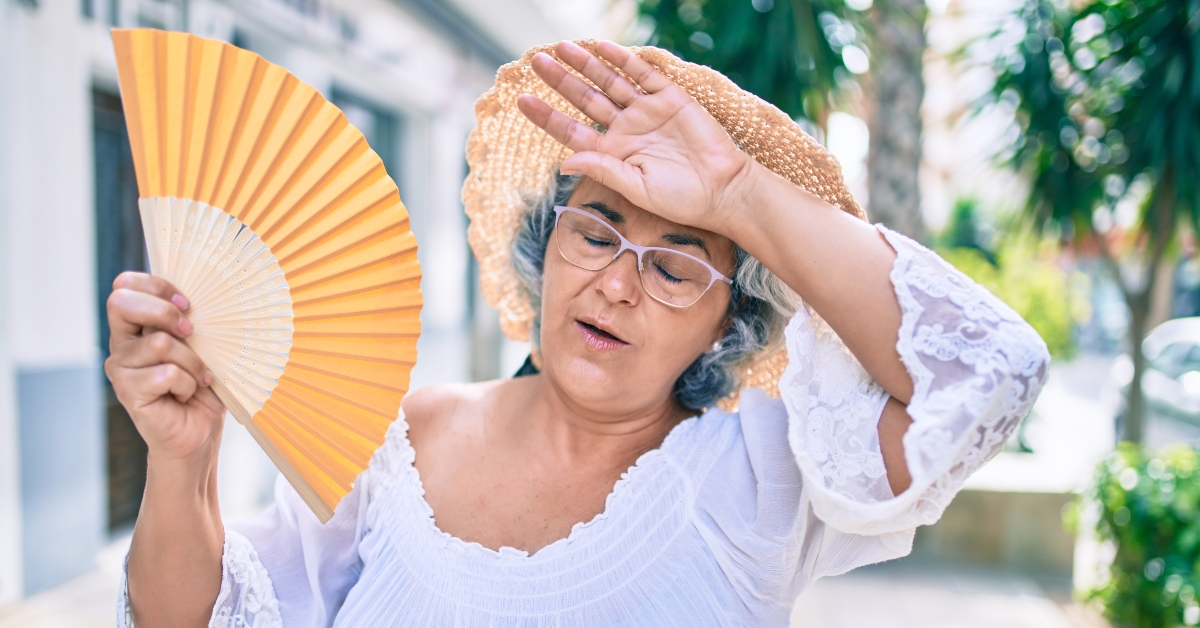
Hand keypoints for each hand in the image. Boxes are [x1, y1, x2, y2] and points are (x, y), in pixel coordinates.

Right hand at [104, 272, 224, 464]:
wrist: (200, 432)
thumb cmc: (202, 385)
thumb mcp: (201, 345)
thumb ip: (190, 321)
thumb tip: (200, 299)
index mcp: (136, 325)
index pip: (125, 285)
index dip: (156, 285)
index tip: (188, 302)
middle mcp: (121, 343)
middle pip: (122, 302)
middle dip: (165, 312)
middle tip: (191, 332)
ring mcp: (120, 368)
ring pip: (159, 343)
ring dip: (192, 362)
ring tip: (196, 379)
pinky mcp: (127, 391)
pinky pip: (167, 373)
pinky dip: (187, 384)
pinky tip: (185, 395)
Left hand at [517, 40, 757, 234]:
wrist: (724, 189)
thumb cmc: (681, 199)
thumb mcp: (636, 188)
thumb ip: (602, 169)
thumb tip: (564, 162)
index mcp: (612, 154)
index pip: (571, 130)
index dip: (547, 115)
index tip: (523, 99)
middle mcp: (625, 129)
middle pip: (585, 99)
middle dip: (560, 80)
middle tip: (536, 61)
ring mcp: (647, 112)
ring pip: (609, 82)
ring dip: (586, 65)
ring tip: (561, 48)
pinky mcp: (671, 98)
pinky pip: (643, 74)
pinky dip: (624, 60)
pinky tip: (603, 48)